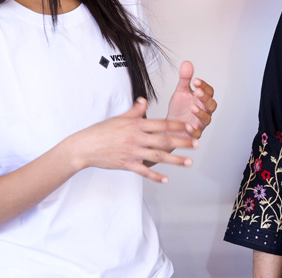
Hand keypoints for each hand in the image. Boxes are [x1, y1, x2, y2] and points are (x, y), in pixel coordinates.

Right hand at [70, 98, 196, 182]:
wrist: (84, 147)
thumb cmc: (100, 131)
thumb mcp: (118, 117)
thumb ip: (134, 111)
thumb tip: (144, 101)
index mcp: (136, 125)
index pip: (162, 124)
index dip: (179, 125)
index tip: (191, 126)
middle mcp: (136, 138)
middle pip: (164, 140)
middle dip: (183, 142)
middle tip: (197, 144)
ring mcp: (132, 152)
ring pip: (158, 157)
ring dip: (175, 160)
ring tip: (189, 162)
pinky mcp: (127, 164)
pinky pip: (144, 171)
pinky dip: (156, 176)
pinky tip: (166, 179)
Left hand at [165, 61, 216, 138]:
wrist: (169, 125)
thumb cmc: (178, 108)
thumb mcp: (180, 91)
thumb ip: (185, 79)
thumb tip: (187, 63)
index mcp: (202, 99)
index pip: (209, 91)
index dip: (204, 86)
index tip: (195, 81)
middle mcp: (204, 111)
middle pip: (211, 105)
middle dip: (205, 98)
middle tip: (197, 92)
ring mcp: (200, 123)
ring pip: (206, 119)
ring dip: (201, 113)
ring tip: (193, 107)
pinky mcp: (194, 134)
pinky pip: (197, 133)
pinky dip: (193, 130)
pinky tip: (187, 125)